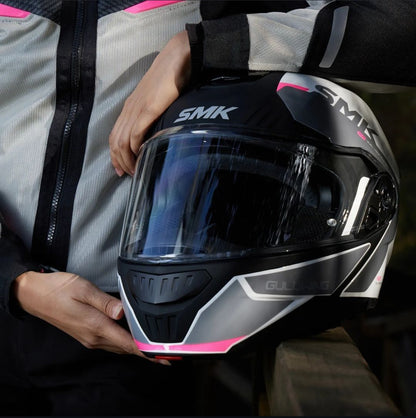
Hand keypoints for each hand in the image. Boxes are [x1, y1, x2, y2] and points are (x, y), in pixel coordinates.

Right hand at [13, 271, 163, 362]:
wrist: (34, 295)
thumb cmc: (58, 289)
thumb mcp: (83, 289)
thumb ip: (105, 302)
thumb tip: (123, 312)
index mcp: (95, 326)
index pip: (127, 344)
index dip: (146, 352)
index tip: (162, 357)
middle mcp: (93, 337)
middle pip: (125, 348)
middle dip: (146, 351)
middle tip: (165, 352)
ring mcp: (89, 337)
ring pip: (118, 346)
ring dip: (135, 348)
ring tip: (152, 346)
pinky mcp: (86, 334)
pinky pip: (110, 341)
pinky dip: (124, 342)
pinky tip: (131, 336)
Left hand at [109, 30, 190, 176]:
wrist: (177, 59)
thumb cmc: (170, 79)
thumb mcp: (156, 100)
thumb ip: (151, 116)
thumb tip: (154, 133)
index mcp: (130, 108)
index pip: (115, 136)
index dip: (115, 155)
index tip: (120, 169)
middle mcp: (129, 110)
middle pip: (115, 142)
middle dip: (119, 161)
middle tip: (127, 175)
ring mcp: (137, 110)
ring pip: (122, 142)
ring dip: (127, 159)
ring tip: (136, 171)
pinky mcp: (148, 109)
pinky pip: (135, 133)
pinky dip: (135, 148)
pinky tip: (141, 156)